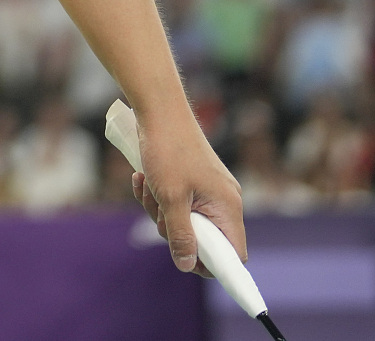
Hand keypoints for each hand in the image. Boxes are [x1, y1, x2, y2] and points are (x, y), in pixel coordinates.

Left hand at [131, 111, 246, 274]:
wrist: (158, 110)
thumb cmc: (167, 150)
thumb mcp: (170, 198)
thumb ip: (181, 235)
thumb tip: (187, 265)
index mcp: (228, 207)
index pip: (233, 253)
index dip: (212, 264)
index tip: (185, 261)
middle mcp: (223, 200)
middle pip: (202, 238)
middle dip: (171, 228)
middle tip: (157, 210)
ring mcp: (208, 189)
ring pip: (183, 219)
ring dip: (158, 208)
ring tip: (147, 184)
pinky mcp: (191, 180)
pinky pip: (174, 201)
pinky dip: (155, 194)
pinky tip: (141, 177)